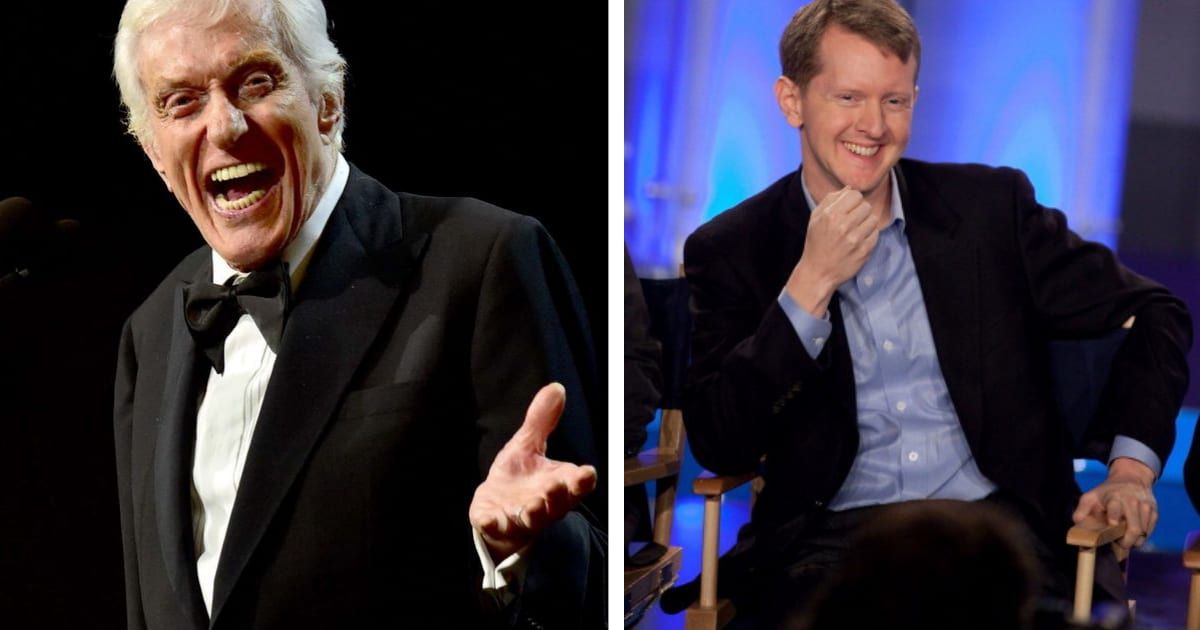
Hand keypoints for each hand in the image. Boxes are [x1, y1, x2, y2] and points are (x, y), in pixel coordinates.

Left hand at [469, 383, 596, 561]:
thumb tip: (556, 387)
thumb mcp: (527, 446)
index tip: (586, 473)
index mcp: (558, 484)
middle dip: (557, 496)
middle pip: (558, 504)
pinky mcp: (497, 525)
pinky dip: (494, 524)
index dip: (582, 481)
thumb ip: (542, 421)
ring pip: (533, 520)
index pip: (578, 484)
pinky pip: (497, 527)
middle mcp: (545, 504)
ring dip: (533, 513)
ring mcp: (521, 518)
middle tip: (554, 486)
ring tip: (532, 505)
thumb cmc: (521, 478)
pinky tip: (489, 520)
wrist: (497, 510)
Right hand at [786, 187, 879, 316]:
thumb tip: (849, 188)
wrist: (818, 272)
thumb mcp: (815, 218)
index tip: (850, 208)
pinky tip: (860, 240)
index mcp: (830, 214)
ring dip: (867, 223)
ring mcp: (854, 239)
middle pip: (866, 206)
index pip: (855, 195)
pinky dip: (870, 235)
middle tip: (854, 221)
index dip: (854, 200)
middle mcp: (843, 225)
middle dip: (861, 212)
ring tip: (857, 230)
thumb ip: (830, 200)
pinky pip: (876, 234)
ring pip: (873, 219)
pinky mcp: (863, 251)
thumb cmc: (816, 243)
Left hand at [1072, 457, 1157, 550]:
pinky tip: (1133, 536)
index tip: (1112, 524)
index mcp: (1115, 497)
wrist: (1131, 478)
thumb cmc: (1108, 491)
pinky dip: (1142, 537)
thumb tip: (1077, 522)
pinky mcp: (1154, 512)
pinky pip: (1150, 531)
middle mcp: (1133, 502)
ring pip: (1143, 532)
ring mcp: (1146, 507)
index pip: (1116, 508)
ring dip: (1134, 541)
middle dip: (1126, 541)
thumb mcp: (1092, 496)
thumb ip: (1082, 509)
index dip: (1114, 516)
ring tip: (1124, 541)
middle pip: (1135, 528)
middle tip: (1119, 545)